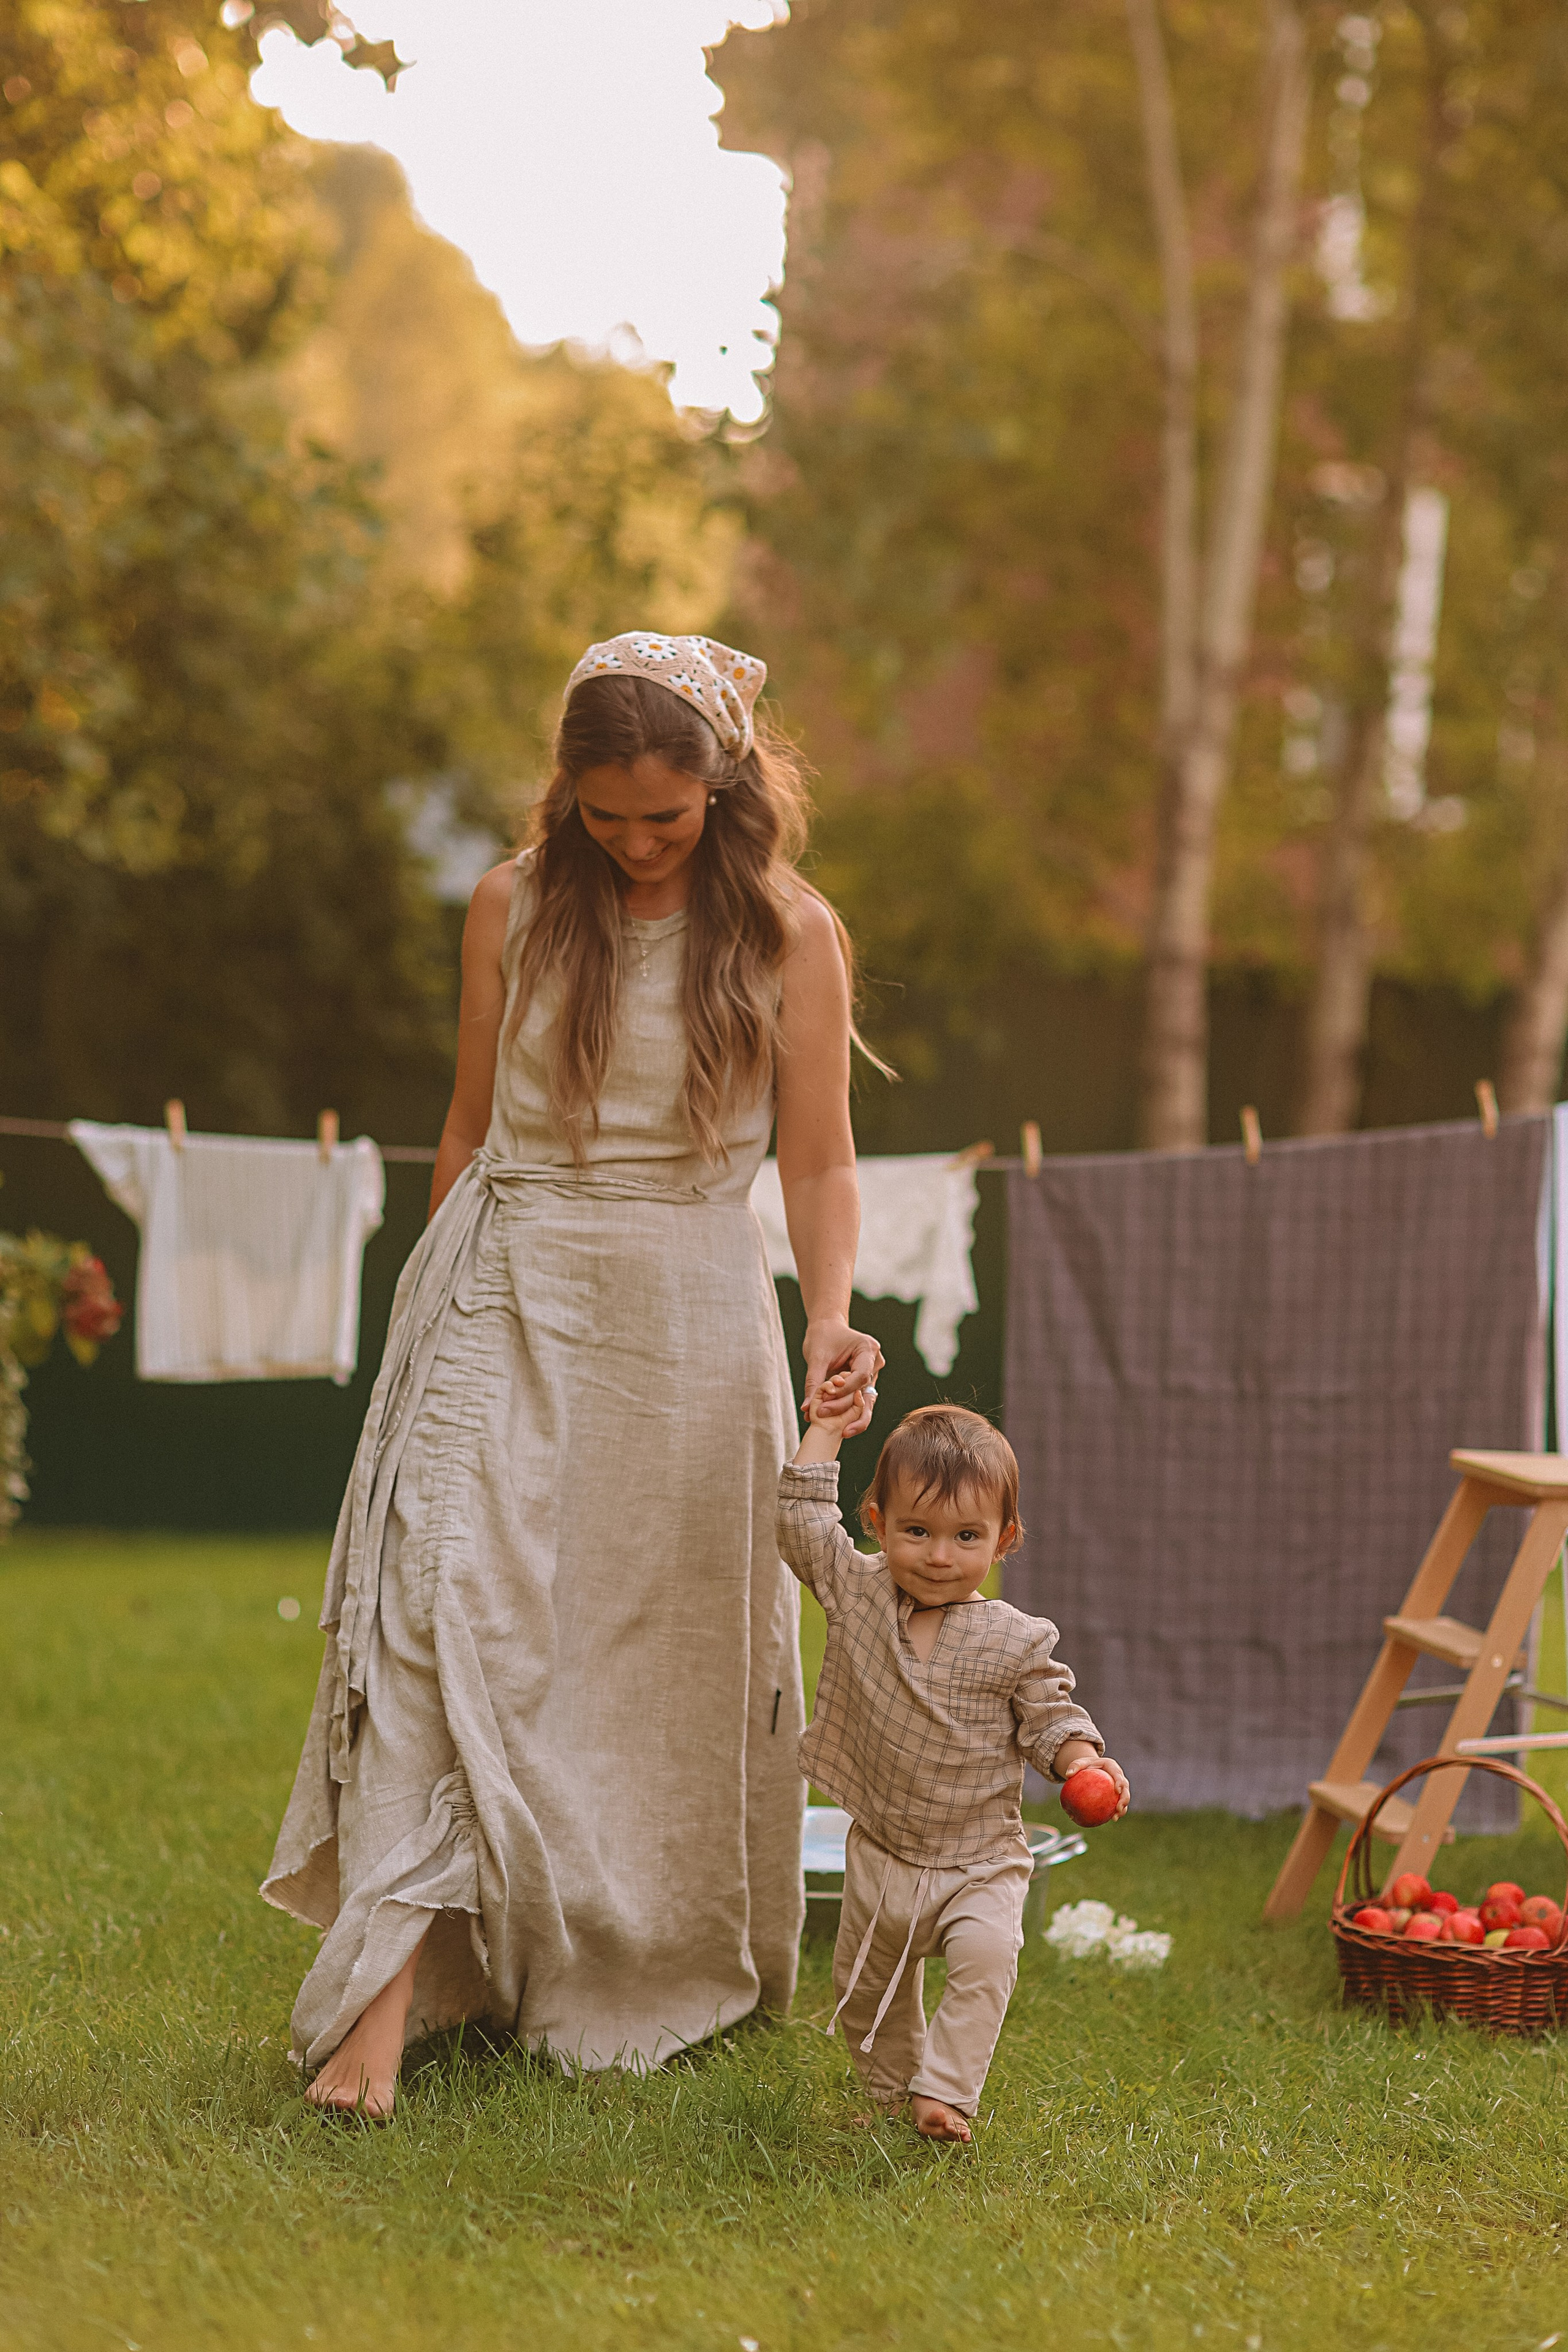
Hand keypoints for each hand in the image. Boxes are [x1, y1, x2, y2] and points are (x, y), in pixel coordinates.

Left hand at [803, 1317, 883, 1438]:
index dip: (845, 1391)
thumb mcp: (816, 1358)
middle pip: (865, 1391)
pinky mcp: (864, 1383)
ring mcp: (872, 1373)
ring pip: (866, 1401)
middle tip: (821, 1414)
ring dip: (851, 1416)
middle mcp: (875, 1362)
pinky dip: (849, 1413)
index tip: (825, 1399)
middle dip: (844, 1406)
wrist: (826, 1328)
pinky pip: (860, 1401)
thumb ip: (813, 1383)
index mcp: (867, 1349)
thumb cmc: (822, 1337)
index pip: (861, 1375)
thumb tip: (806, 1409)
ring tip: (840, 1431)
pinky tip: (840, 1427)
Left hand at [1059, 1748, 1130, 1819]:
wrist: (1092, 1768)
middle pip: (1125, 1789)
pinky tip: (1107, 1820)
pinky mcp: (1116, 1796)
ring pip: (1124, 1799)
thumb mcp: (1080, 1763)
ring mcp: (1120, 1787)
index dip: (1120, 1783)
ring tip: (1114, 1818)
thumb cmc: (1086, 1765)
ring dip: (1122, 1810)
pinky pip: (1116, 1805)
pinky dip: (1113, 1812)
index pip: (1118, 1775)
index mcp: (1112, 1767)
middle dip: (1124, 1800)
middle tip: (1118, 1808)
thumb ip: (1075, 1766)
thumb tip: (1068, 1774)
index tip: (1117, 1790)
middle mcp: (1119, 1777)